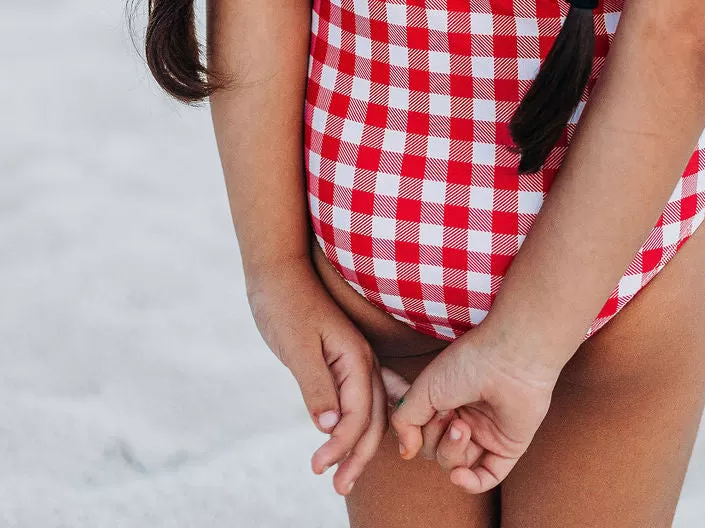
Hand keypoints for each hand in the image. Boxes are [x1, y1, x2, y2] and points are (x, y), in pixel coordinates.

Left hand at [246, 258, 393, 496]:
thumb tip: (330, 427)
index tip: (319, 469)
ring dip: (358, 445)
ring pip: (369, 410)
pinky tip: (360, 436)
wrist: (277, 271)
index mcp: (356, 356)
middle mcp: (363, 359)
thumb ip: (316, 386)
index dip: (342, 446)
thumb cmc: (285, 304)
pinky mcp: (341, 360)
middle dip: (357, 456)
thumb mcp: (297, 346)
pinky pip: (361, 397)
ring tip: (342, 476)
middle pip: (372, 418)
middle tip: (338, 488)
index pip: (359, 414)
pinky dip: (360, 423)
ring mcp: (355, 359)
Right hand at [389, 323, 557, 492]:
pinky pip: (486, 478)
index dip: (416, 428)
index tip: (421, 411)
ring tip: (461, 427)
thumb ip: (405, 420)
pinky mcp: (507, 447)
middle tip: (447, 414)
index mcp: (446, 400)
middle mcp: (466, 417)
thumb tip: (407, 452)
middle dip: (435, 438)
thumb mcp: (423, 388)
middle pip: (437, 451)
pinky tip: (459, 475)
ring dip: (452, 452)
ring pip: (457, 465)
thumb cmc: (468, 364)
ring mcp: (487, 434)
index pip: (422, 432)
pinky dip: (470, 483)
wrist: (510, 359)